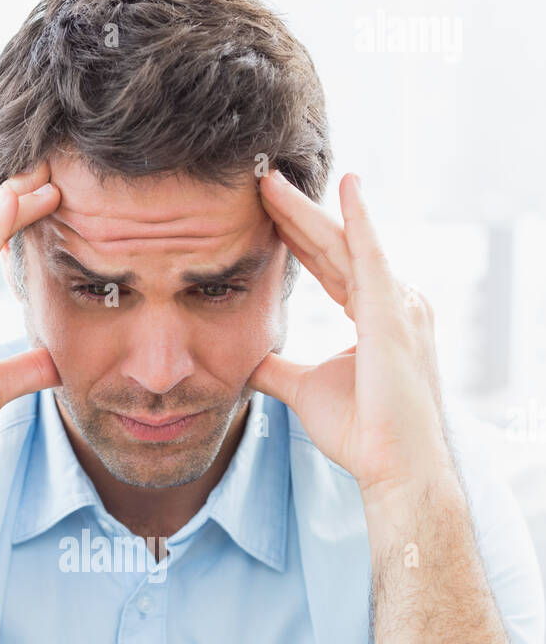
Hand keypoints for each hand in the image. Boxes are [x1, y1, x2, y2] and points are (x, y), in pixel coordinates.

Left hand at [250, 170, 453, 501]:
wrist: (391, 464)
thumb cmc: (360, 433)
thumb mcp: (305, 389)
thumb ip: (277, 369)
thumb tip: (246, 362)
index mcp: (374, 314)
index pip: (329, 264)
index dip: (297, 237)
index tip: (265, 210)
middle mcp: (392, 300)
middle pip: (334, 246)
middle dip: (297, 213)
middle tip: (262, 180)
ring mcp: (396, 304)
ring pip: (343, 244)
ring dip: (308, 211)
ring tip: (272, 181)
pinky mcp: (393, 314)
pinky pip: (372, 256)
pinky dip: (359, 220)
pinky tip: (347, 186)